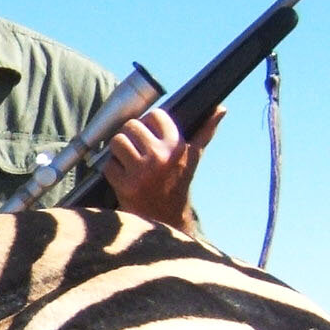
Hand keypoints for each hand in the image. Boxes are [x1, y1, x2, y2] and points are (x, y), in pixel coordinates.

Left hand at [104, 105, 222, 232]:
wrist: (167, 221)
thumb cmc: (178, 183)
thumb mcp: (193, 157)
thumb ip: (205, 132)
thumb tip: (221, 109)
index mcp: (177, 145)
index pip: (154, 115)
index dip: (147, 123)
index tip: (149, 136)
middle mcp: (160, 156)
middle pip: (131, 126)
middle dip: (130, 137)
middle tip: (135, 151)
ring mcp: (142, 172)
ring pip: (116, 142)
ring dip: (118, 153)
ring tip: (128, 163)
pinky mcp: (126, 186)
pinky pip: (108, 165)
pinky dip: (113, 171)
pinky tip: (124, 179)